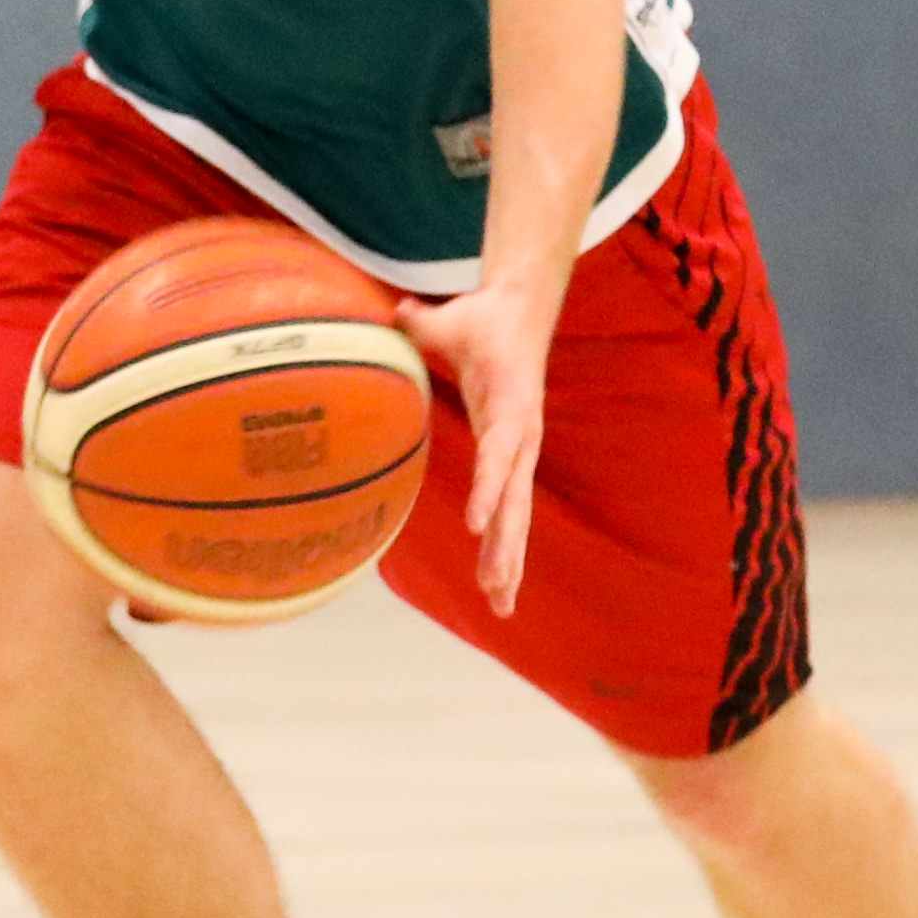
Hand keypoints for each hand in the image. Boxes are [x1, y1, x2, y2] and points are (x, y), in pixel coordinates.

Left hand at [389, 273, 560, 615]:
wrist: (521, 314)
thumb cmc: (481, 319)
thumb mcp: (450, 320)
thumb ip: (421, 323)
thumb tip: (396, 312)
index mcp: (510, 403)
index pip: (499, 451)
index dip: (490, 486)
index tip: (478, 524)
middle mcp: (522, 435)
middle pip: (515, 498)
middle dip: (506, 545)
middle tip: (492, 587)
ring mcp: (521, 450)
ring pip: (517, 514)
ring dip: (509, 560)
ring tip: (499, 605)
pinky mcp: (516, 459)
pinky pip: (512, 508)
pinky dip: (506, 546)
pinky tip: (497, 584)